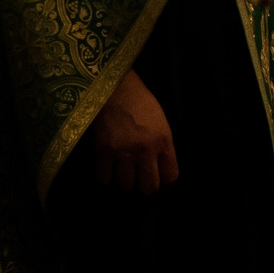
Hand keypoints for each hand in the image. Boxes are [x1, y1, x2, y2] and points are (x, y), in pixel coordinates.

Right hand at [86, 69, 176, 193]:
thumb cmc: (137, 100)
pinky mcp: (102, 150)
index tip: (156, 177)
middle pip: (148, 187)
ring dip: (123, 180)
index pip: (171, 177)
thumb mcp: (159, 121)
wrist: (111, 85)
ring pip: (126, 186)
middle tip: (137, 176)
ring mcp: (123, 151)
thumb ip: (161, 145)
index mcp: (163, 140)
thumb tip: (158, 168)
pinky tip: (106, 166)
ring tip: (120, 169)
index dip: (163, 181)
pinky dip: (105, 176)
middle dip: (143, 185)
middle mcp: (145, 149)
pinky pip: (104, 179)